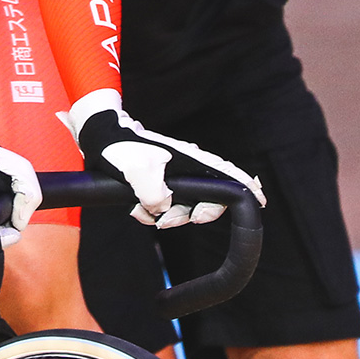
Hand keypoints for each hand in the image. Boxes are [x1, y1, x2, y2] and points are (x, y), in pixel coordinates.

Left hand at [71, 95, 264, 228]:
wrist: (100, 139)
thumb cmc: (122, 148)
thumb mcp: (137, 170)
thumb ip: (155, 193)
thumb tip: (163, 208)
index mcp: (191, 160)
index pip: (228, 175)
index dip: (246, 189)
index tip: (259, 201)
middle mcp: (188, 169)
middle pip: (208, 200)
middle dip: (190, 215)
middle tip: (167, 220)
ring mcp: (174, 177)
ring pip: (182, 207)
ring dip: (164, 216)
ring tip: (141, 210)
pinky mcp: (158, 184)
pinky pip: (163, 208)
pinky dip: (151, 212)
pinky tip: (136, 208)